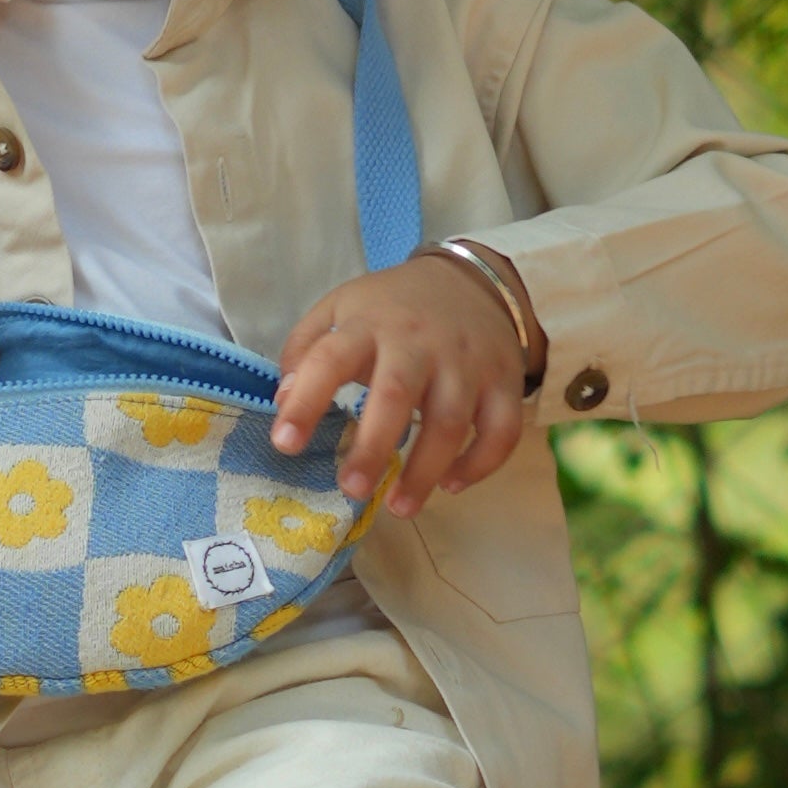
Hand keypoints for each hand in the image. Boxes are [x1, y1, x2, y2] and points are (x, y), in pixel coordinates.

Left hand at [271, 251, 543, 520]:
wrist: (470, 280)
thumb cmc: (392, 308)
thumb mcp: (339, 308)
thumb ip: (306, 349)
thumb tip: (283, 401)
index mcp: (368, 324)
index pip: (331, 359)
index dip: (306, 401)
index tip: (285, 443)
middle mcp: (418, 342)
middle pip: (395, 394)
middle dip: (373, 447)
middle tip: (351, 489)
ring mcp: (467, 362)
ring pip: (451, 421)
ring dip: (425, 470)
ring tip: (399, 507)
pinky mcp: (504, 380)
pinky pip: (500, 430)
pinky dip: (480, 464)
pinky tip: (451, 485)